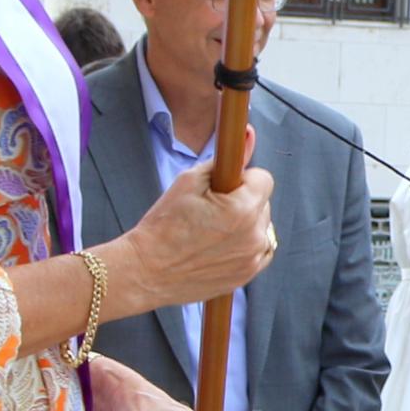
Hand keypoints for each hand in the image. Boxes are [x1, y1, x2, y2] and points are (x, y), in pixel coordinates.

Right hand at [114, 163, 278, 309]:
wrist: (146, 271)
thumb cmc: (163, 225)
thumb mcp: (189, 181)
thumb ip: (224, 160)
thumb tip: (247, 135)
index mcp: (242, 209)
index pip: (263, 179)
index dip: (242, 178)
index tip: (223, 186)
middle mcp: (254, 235)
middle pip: (263, 203)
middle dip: (242, 200)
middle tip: (210, 209)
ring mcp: (253, 258)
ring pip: (262, 226)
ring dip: (246, 223)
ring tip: (212, 230)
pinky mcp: (247, 274)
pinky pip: (259, 250)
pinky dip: (245, 244)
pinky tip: (219, 244)